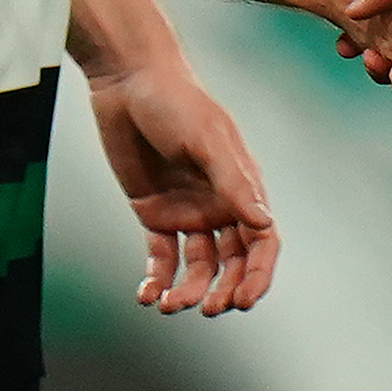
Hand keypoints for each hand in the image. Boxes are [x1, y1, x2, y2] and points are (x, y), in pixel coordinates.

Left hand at [88, 63, 278, 315]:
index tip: (244, 300)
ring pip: (196, 266)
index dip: (259, 274)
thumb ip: (233, 183)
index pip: (261, 241)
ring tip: (168, 305)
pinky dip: (157, 280)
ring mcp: (186, 210)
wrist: (128, 80)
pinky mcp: (153, 212)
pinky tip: (147, 295)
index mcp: (241, 187)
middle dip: (224, 290)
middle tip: (207, 309)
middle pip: (232, 262)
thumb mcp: (207, 140)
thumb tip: (263, 224)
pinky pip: (161, 257)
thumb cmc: (176, 101)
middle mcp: (218, 204)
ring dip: (187, 290)